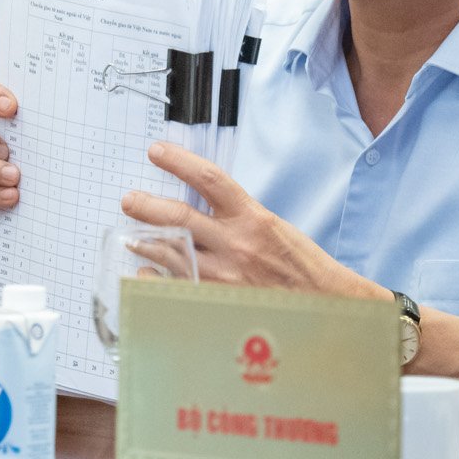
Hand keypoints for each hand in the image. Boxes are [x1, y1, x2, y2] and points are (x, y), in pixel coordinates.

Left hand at [123, 143, 390, 299]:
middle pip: (179, 216)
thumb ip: (237, 220)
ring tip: (132, 239)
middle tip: (129, 200)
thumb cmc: (302, 270)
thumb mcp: (273, 230)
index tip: (156, 151)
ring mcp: (224, 276)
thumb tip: (202, 209)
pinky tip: (144, 276)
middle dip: (147, 206)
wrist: (328, 308)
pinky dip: (154, 281)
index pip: (209, 179)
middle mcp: (235, 244)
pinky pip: (173, 288)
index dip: (179, 161)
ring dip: (146, 245)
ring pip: (172, 253)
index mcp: (253, 219)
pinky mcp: (216, 302)